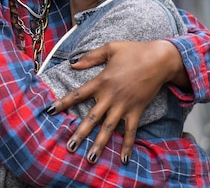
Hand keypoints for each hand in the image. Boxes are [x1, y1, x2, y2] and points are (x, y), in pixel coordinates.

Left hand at [46, 40, 183, 163]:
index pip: (77, 95)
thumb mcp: (110, 48)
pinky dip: (128, 145)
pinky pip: (131, 131)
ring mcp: (123, 106)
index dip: (62, 103)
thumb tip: (73, 63)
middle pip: (91, 118)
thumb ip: (90, 57)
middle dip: (80, 133)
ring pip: (108, 128)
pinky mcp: (136, 111)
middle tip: (69, 147)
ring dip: (99, 144)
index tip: (49, 111)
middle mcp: (110, 96)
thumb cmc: (135, 51)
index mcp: (101, 81)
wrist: (159, 59)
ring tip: (90, 158)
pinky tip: (123, 159)